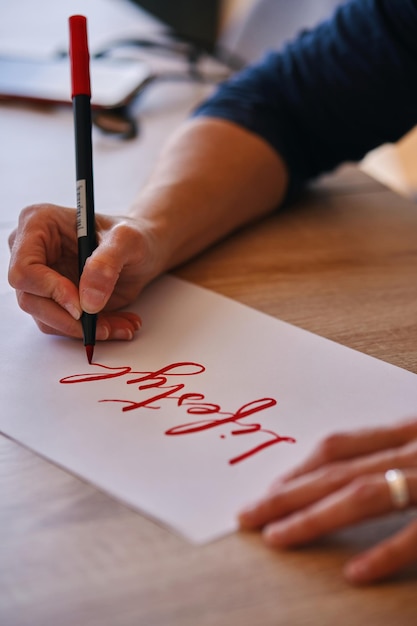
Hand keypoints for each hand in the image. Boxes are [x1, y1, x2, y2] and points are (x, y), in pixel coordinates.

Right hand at [8, 203, 161, 340]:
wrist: (144, 252)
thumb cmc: (133, 236)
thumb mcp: (128, 240)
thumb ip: (107, 263)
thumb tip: (88, 301)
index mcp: (39, 224)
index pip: (25, 268)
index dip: (50, 291)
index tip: (82, 307)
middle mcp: (32, 252)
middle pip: (30, 299)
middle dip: (69, 320)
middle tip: (104, 327)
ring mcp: (41, 279)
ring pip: (46, 318)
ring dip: (85, 330)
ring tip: (122, 326)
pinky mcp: (54, 300)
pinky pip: (64, 325)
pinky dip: (92, 331)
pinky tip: (118, 325)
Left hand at [238, 419, 416, 584]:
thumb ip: (394, 455)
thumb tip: (348, 475)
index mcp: (407, 431)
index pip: (339, 447)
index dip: (299, 469)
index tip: (268, 490)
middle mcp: (412, 450)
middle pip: (336, 472)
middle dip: (287, 495)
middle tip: (248, 515)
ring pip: (362, 495)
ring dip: (314, 517)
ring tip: (276, 536)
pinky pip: (415, 535)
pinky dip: (384, 553)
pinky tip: (353, 573)